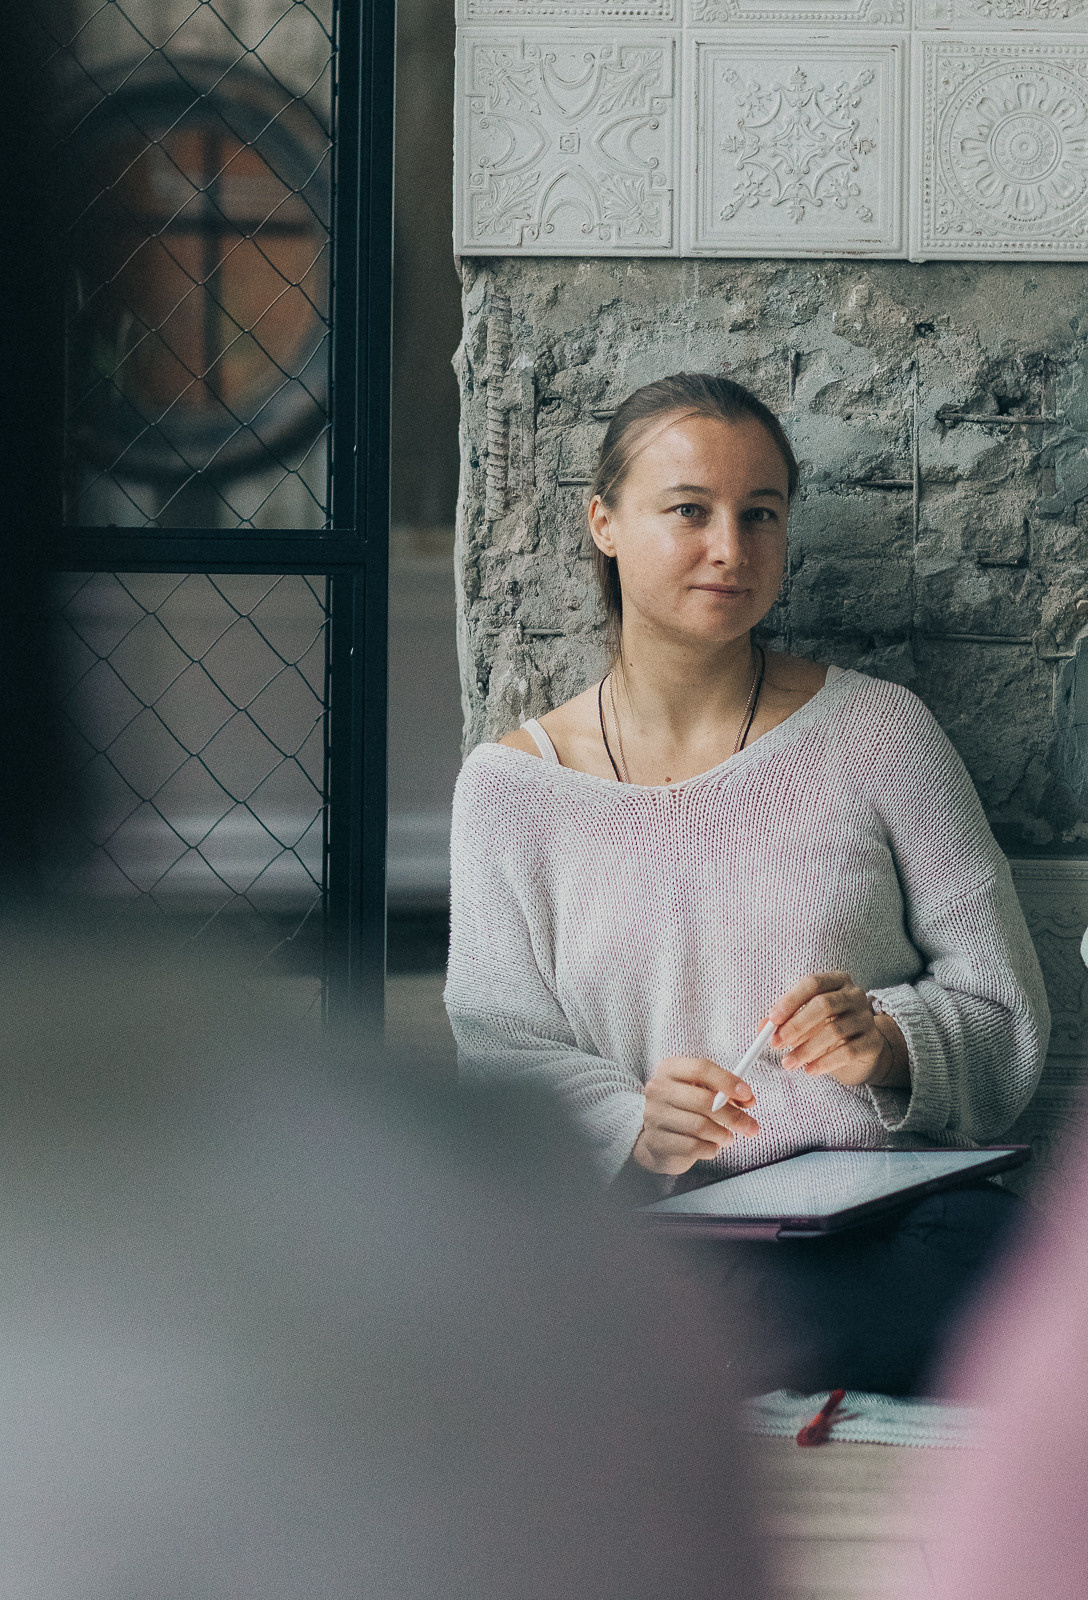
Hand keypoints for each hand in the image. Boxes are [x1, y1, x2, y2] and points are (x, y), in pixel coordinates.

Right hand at [632, 1055, 760, 1175]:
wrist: (659, 1138)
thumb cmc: (686, 1110)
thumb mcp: (703, 1093)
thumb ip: (725, 1092)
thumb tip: (748, 1099)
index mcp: (670, 1069)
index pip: (701, 1068)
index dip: (727, 1081)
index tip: (748, 1095)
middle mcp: (657, 1089)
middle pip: (704, 1100)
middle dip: (734, 1116)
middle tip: (751, 1127)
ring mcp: (653, 1115)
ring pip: (700, 1125)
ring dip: (722, 1135)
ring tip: (728, 1138)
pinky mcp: (656, 1141)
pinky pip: (693, 1146)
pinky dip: (710, 1149)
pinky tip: (712, 1147)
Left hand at [767, 972, 908, 1088]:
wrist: (861, 1048)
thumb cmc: (827, 1026)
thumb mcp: (805, 1019)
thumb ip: (785, 1020)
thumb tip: (763, 1027)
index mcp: (836, 981)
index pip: (812, 983)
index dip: (791, 1000)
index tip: (772, 1019)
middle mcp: (855, 995)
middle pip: (824, 1005)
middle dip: (796, 1026)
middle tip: (776, 1044)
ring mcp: (866, 1018)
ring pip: (834, 1031)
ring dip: (806, 1049)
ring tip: (788, 1063)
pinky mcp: (873, 1042)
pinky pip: (848, 1051)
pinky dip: (825, 1063)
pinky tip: (810, 1070)